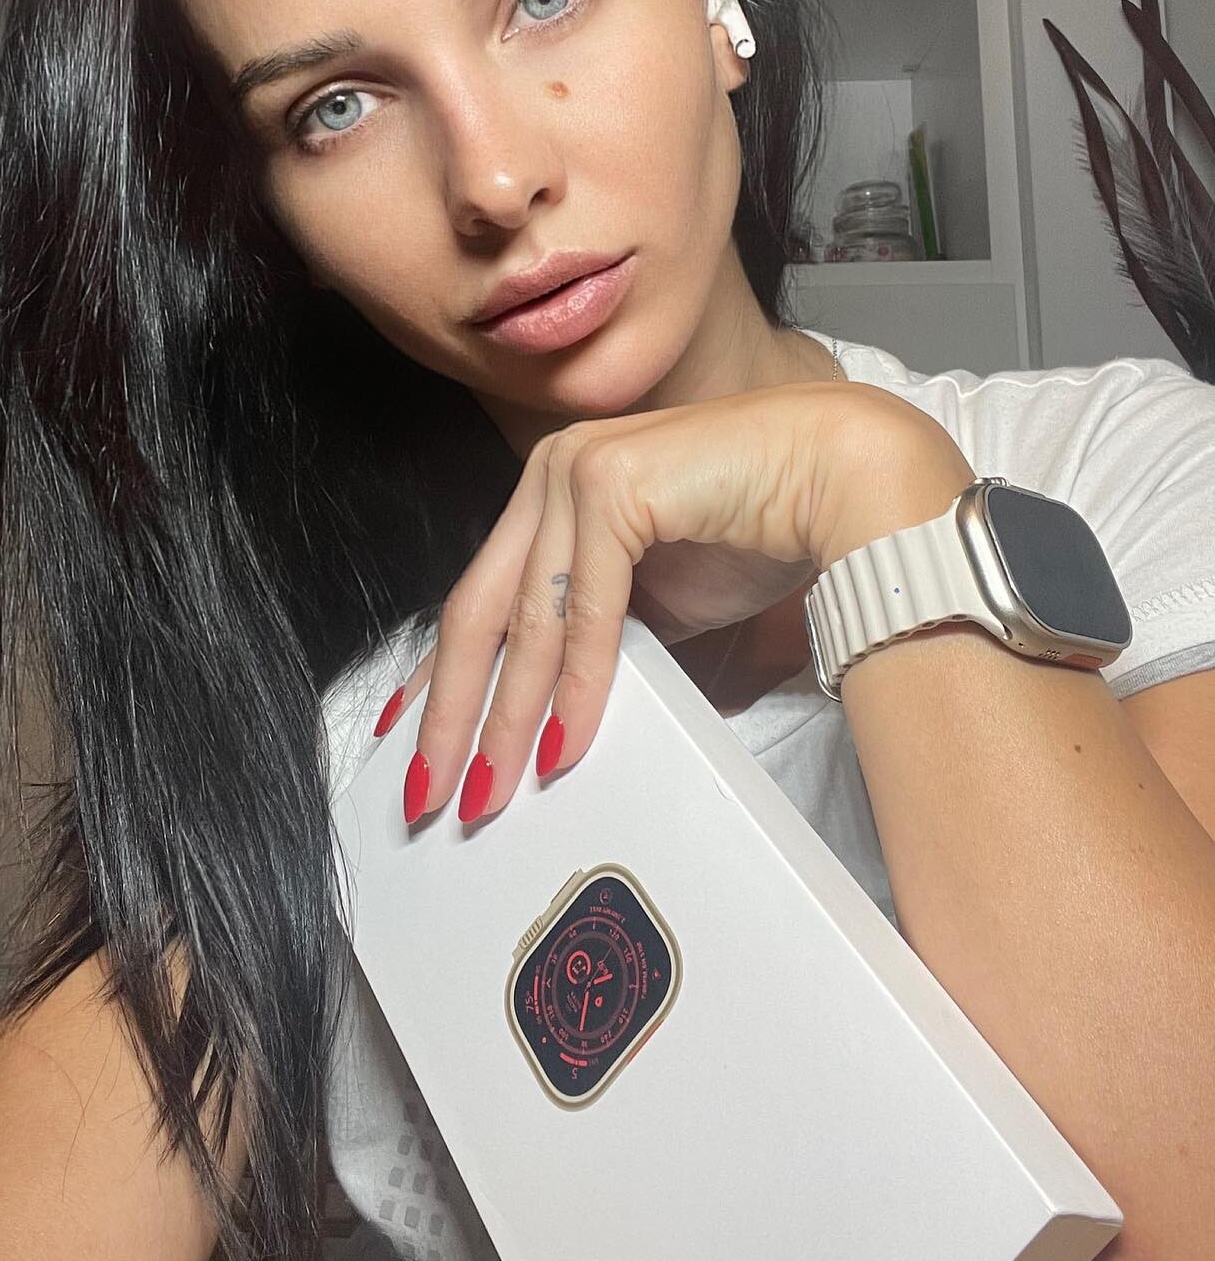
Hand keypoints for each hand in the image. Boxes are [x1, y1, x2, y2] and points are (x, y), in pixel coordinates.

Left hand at [393, 381, 973, 822]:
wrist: (845, 481)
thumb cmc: (760, 533)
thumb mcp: (653, 601)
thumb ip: (594, 637)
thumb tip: (544, 715)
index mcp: (550, 491)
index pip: (481, 598)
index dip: (441, 677)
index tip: (415, 740)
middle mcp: (550, 472)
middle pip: (479, 611)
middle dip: (449, 711)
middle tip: (429, 791)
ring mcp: (575, 470)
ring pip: (524, 617)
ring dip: (504, 716)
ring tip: (488, 790)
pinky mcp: (613, 483)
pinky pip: (584, 608)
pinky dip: (574, 686)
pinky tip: (563, 747)